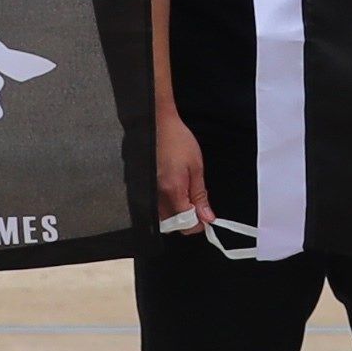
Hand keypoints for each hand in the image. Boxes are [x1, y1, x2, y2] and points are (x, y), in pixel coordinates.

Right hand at [155, 105, 210, 232]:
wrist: (159, 125)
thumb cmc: (178, 141)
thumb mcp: (196, 168)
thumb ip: (200, 195)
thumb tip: (207, 216)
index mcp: (172, 190)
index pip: (185, 223)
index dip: (199, 224)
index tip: (207, 218)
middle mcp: (157, 195)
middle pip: (172, 225)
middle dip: (187, 221)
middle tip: (199, 207)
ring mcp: (148, 192)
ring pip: (163, 217)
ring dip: (177, 214)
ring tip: (187, 197)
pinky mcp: (143, 187)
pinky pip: (156, 206)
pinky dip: (167, 205)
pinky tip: (175, 191)